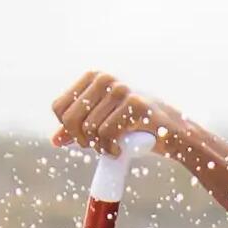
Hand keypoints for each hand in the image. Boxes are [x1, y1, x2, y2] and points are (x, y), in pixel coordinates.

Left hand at [53, 71, 173, 157]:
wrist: (171, 131)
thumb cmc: (136, 126)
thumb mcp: (104, 123)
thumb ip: (79, 129)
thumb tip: (55, 140)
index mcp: (93, 77)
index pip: (59, 108)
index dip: (67, 130)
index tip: (84, 138)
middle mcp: (105, 78)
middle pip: (70, 119)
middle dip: (81, 140)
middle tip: (98, 147)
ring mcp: (121, 89)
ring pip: (89, 128)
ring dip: (99, 147)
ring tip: (113, 148)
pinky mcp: (136, 104)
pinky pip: (107, 133)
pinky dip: (111, 149)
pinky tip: (120, 150)